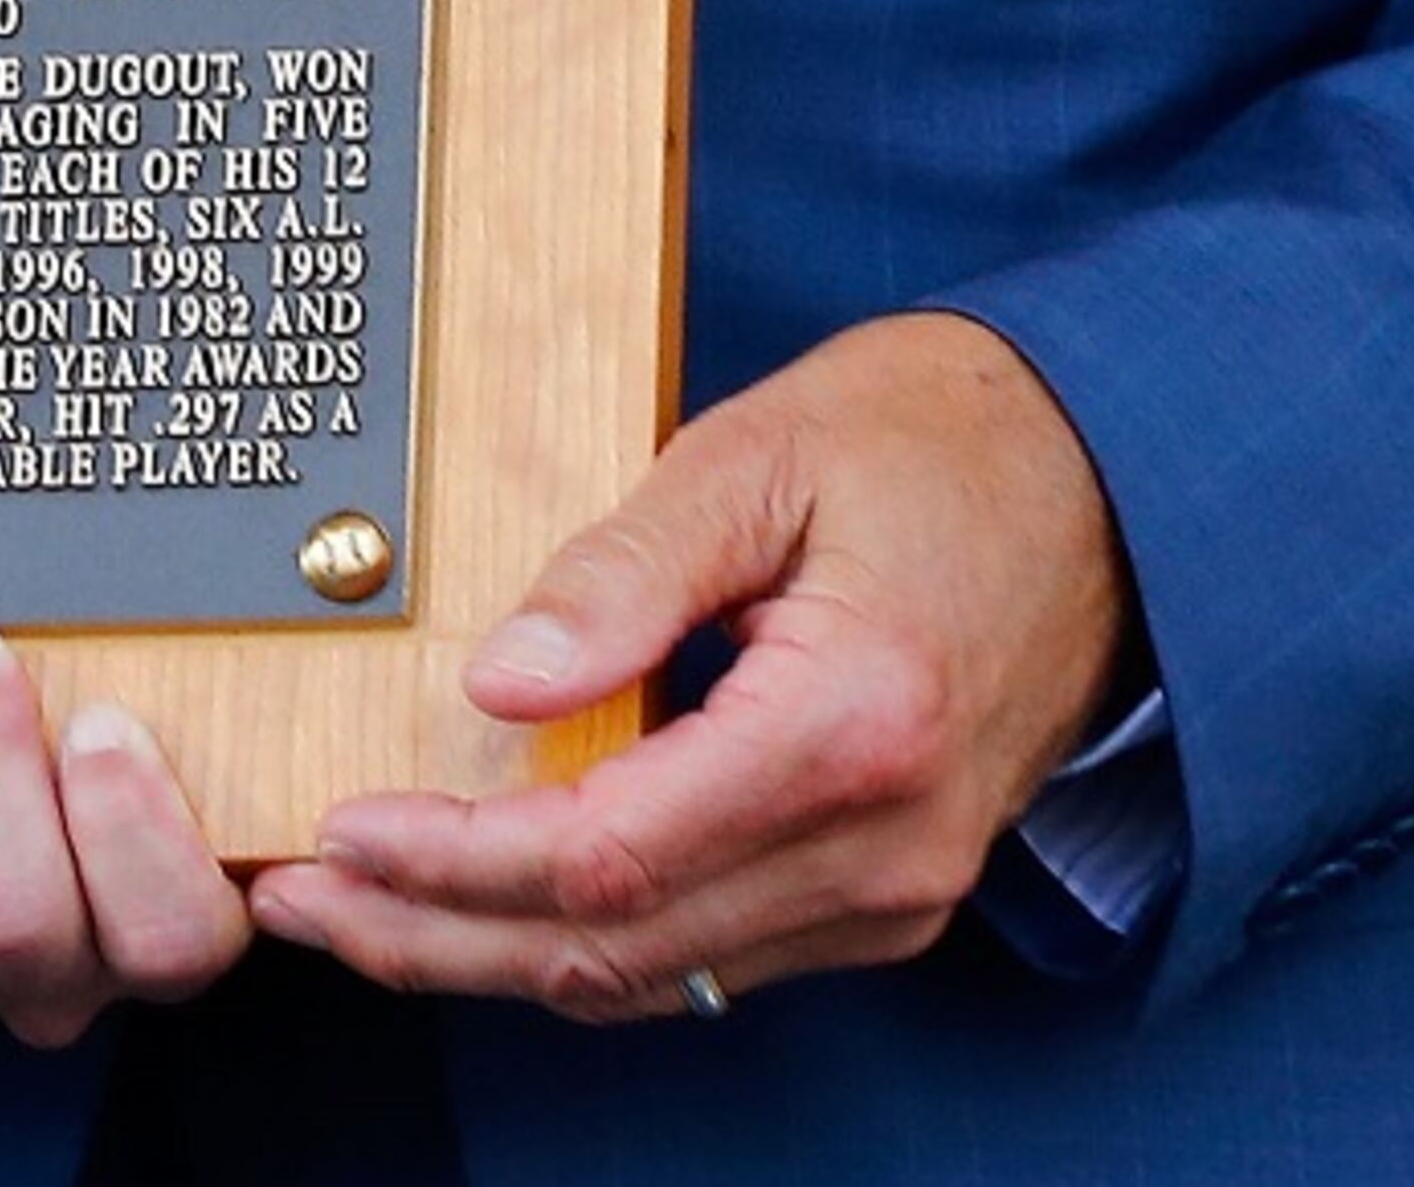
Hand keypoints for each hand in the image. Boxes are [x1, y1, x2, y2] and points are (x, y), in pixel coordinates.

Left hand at [251, 311, 1133, 1022]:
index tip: (340, 827)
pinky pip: (711, 952)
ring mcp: (896, 890)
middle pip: (614, 946)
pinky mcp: (889, 895)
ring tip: (365, 908)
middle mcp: (882, 846)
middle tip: (304, 901)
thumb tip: (495, 682)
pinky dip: (592, 937)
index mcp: (851, 726)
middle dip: (439, 936)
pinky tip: (497, 897)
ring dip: (499, 952)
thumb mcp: (763, 452)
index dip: (454, 859)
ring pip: (655, 975)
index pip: (605, 852)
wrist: (1109, 481)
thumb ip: (623, 571)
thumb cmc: (937, 437)